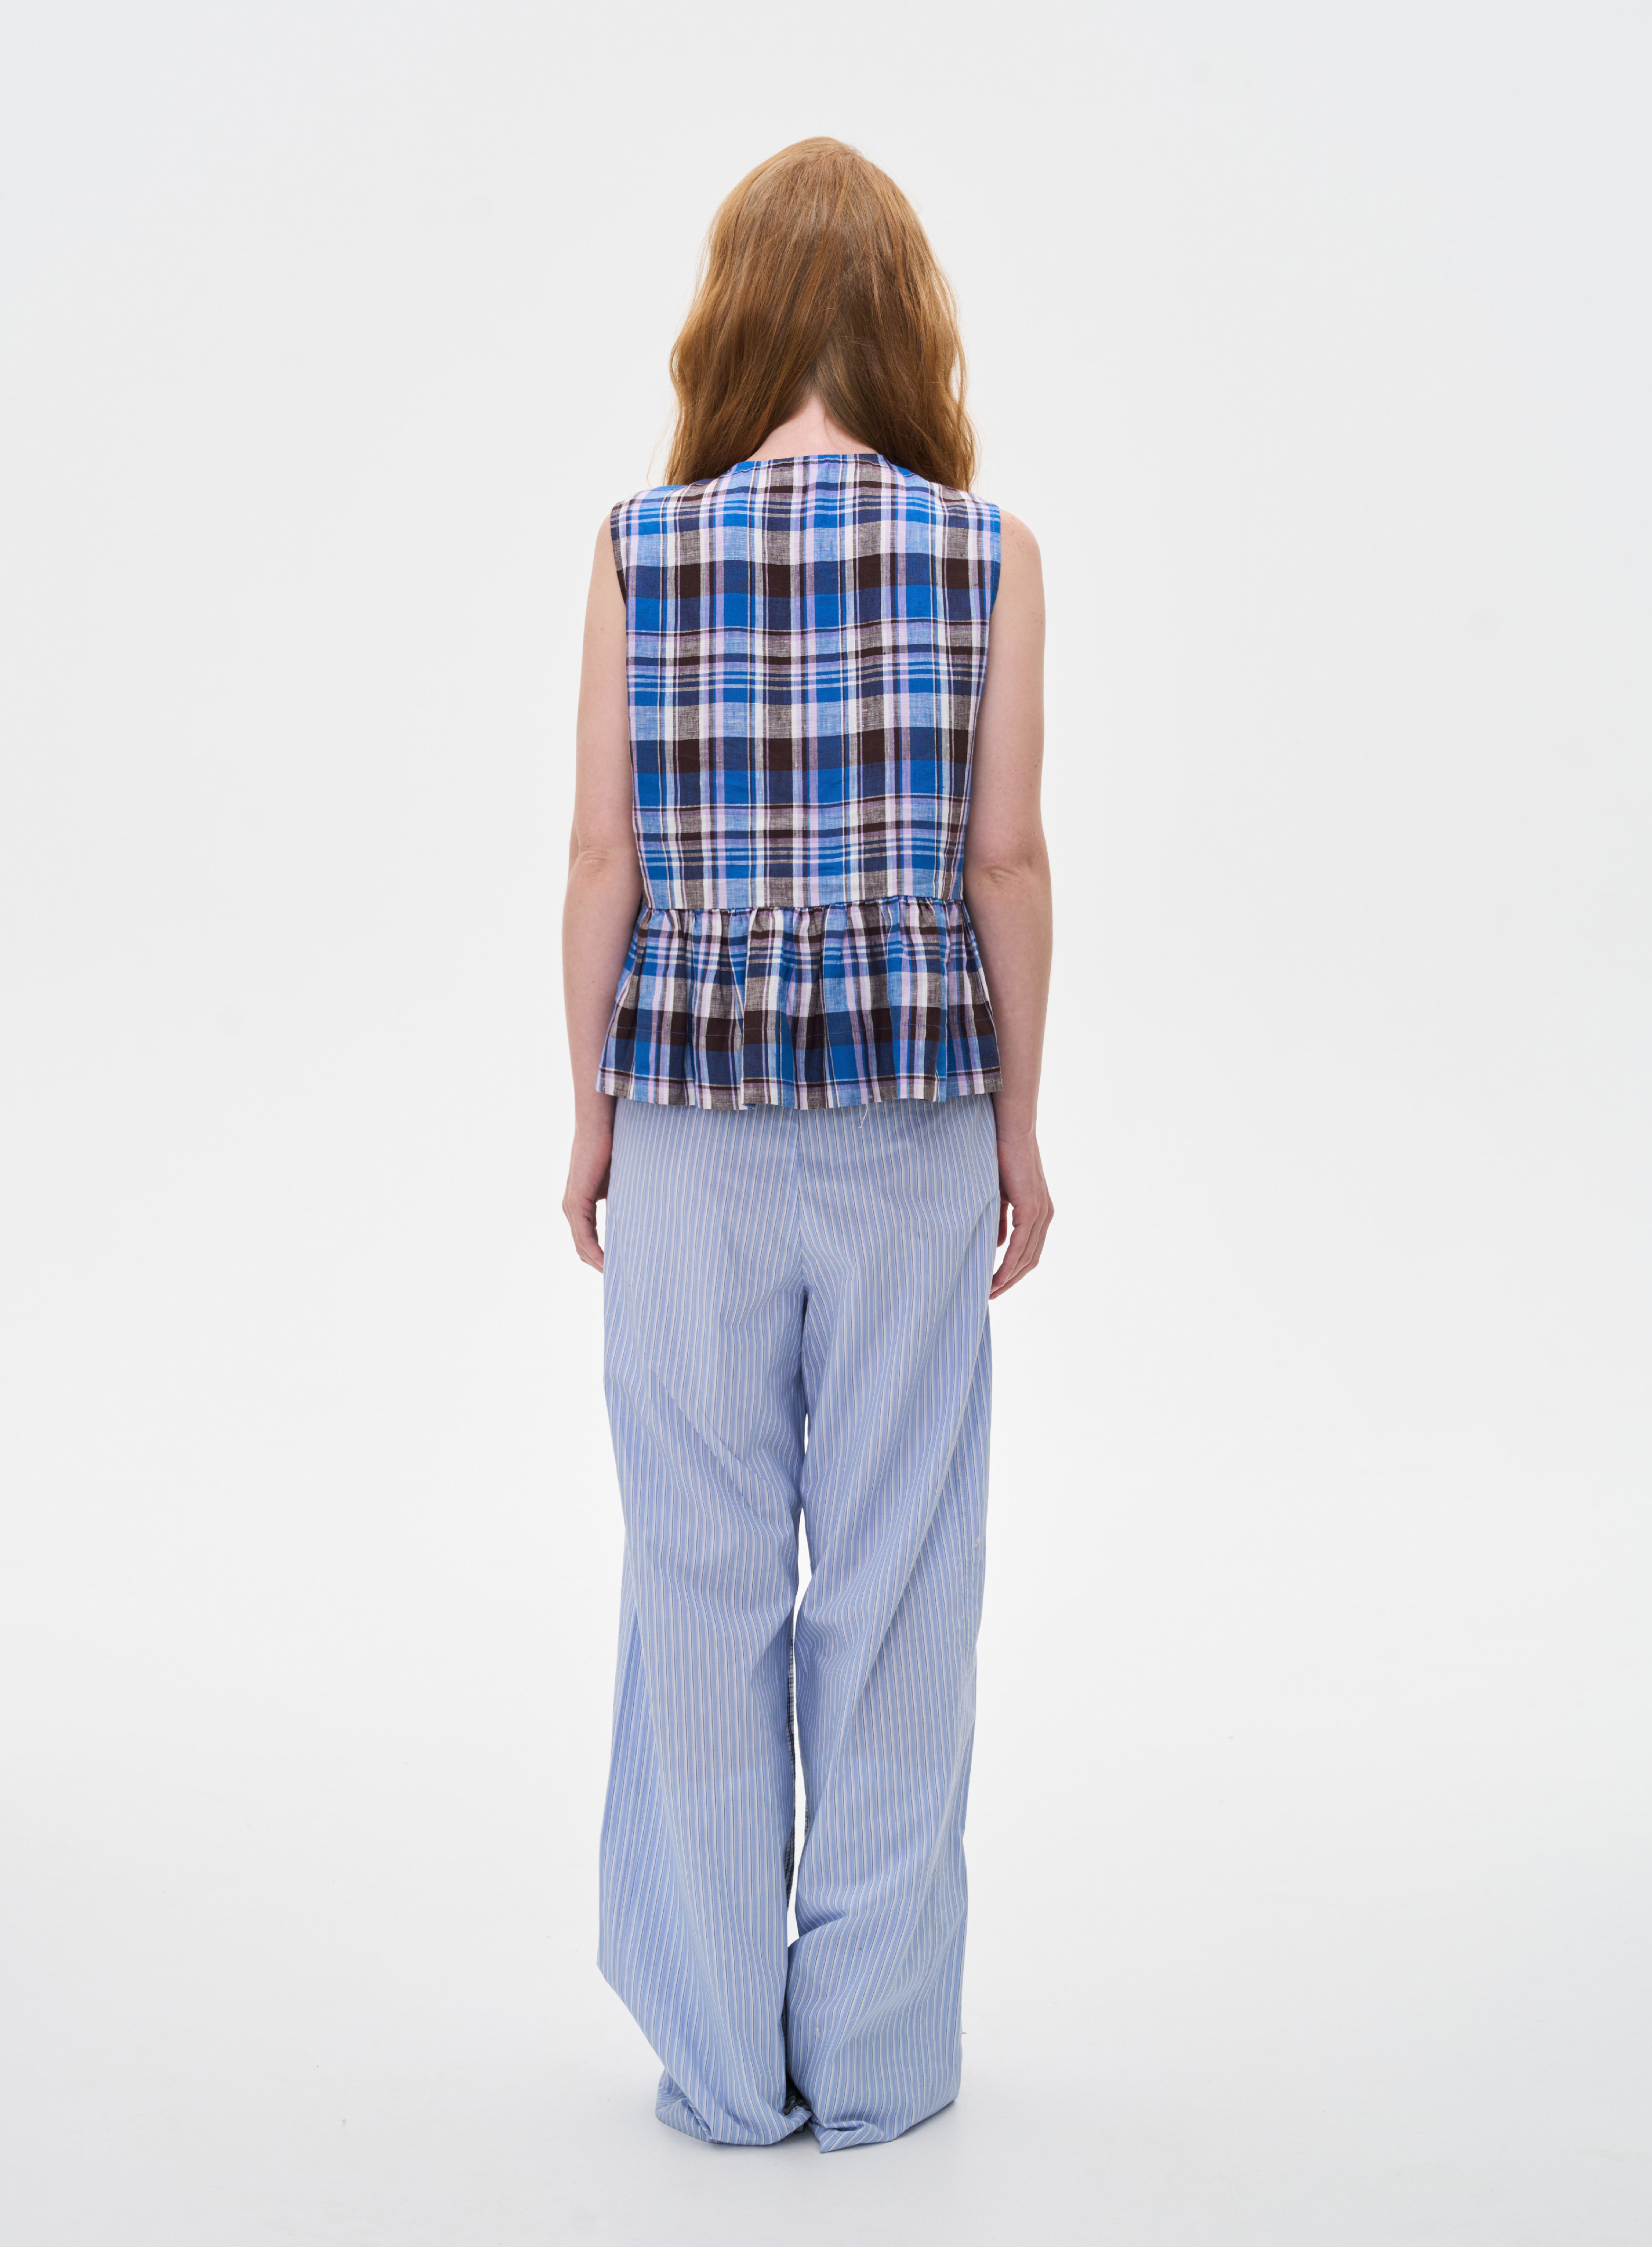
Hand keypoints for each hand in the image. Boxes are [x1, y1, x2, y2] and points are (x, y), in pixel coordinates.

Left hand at [562, 1112, 613, 1271]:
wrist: (599, 1123)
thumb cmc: (614, 1144)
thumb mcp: (621, 1179)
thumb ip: (626, 1197)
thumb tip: (645, 1210)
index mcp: (581, 1203)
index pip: (588, 1240)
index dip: (603, 1257)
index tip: (622, 1269)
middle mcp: (572, 1208)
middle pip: (583, 1250)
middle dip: (601, 1266)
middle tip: (625, 1281)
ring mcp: (572, 1207)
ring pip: (583, 1247)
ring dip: (600, 1264)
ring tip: (621, 1278)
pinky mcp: (576, 1203)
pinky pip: (585, 1238)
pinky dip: (597, 1253)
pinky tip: (610, 1265)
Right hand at [990, 1120, 1052, 1299]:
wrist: (1011, 1128)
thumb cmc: (1000, 1155)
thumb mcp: (998, 1194)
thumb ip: (999, 1220)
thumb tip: (996, 1245)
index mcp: (1039, 1213)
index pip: (1028, 1252)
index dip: (1012, 1272)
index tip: (993, 1286)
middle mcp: (1044, 1216)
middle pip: (1030, 1261)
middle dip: (1010, 1281)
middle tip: (988, 1296)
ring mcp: (1040, 1213)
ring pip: (1026, 1258)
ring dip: (1007, 1278)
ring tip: (988, 1292)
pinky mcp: (1032, 1208)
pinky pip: (1020, 1246)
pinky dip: (1008, 1265)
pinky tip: (995, 1277)